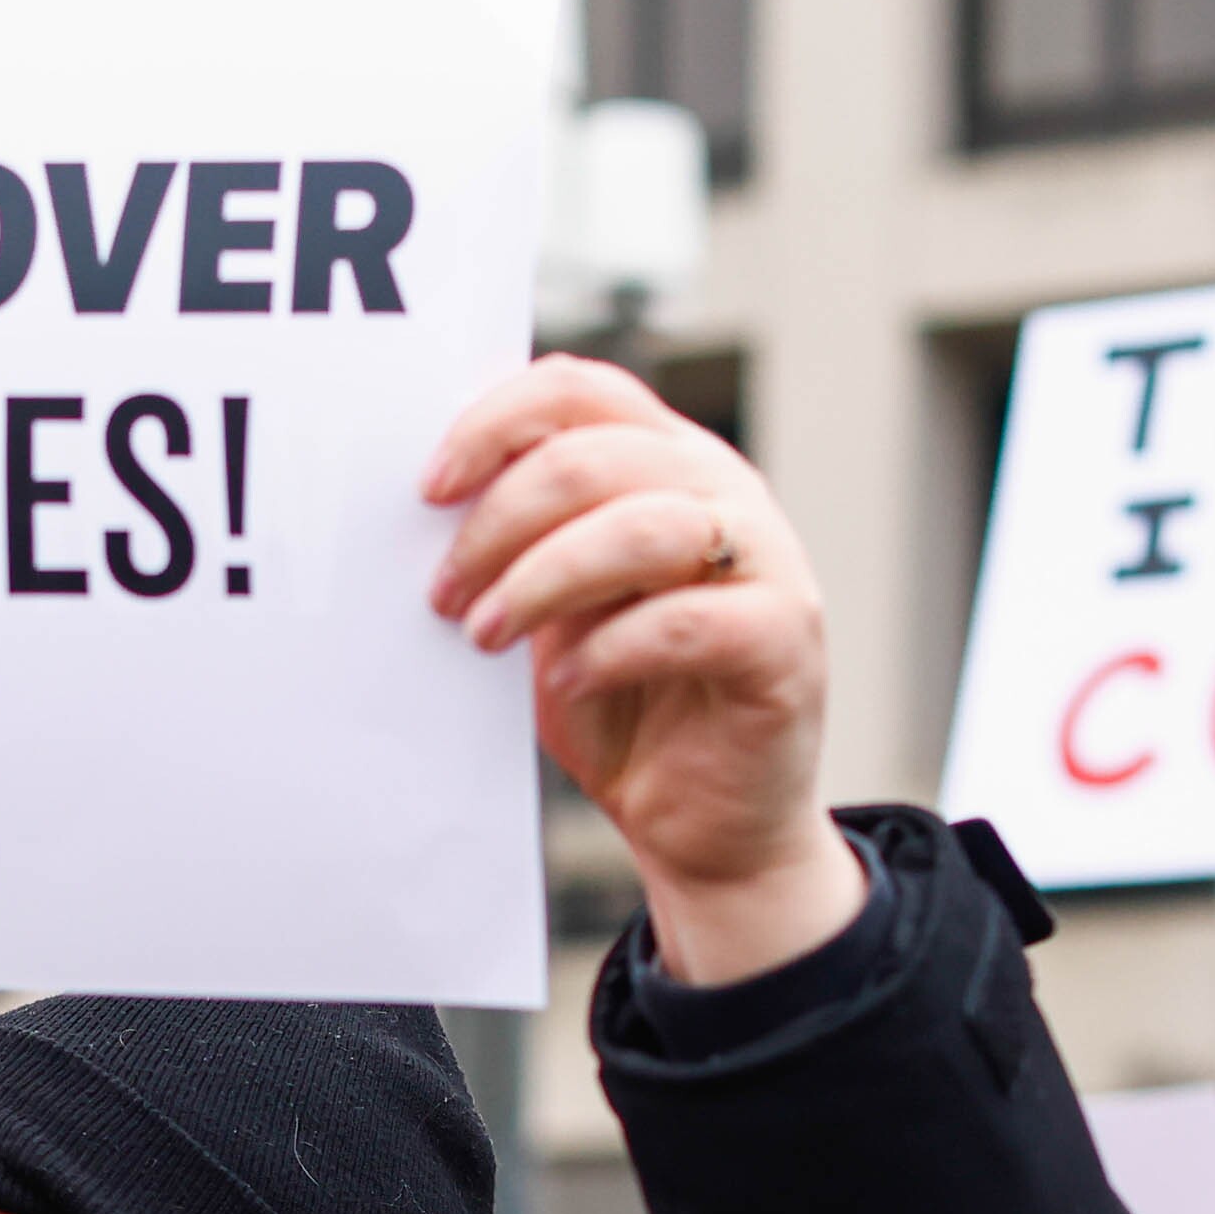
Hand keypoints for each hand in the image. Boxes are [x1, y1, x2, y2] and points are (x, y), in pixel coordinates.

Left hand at [425, 357, 861, 984]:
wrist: (704, 823)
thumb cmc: (621, 704)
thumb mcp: (552, 610)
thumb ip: (523, 544)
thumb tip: (437, 498)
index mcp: (666, 462)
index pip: (581, 390)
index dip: (496, 423)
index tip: (429, 491)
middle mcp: (724, 492)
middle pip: (596, 455)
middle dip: (498, 522)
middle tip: (444, 592)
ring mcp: (767, 561)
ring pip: (642, 526)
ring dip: (542, 579)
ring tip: (487, 635)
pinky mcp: (785, 639)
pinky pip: (686, 621)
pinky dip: (607, 649)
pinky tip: (567, 682)